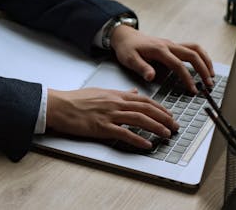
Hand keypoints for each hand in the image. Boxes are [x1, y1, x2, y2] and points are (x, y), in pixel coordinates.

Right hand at [46, 87, 178, 149]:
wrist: (59, 105)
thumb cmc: (77, 100)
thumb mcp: (100, 92)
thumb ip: (119, 93)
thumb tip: (134, 93)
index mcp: (115, 94)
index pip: (143, 99)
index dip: (159, 107)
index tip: (170, 114)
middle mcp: (115, 103)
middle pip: (145, 109)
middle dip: (163, 117)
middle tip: (175, 126)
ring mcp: (109, 115)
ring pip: (138, 119)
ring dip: (155, 127)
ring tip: (167, 134)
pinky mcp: (101, 127)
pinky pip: (123, 133)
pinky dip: (137, 139)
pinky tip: (147, 144)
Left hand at [110, 25, 214, 94]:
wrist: (125, 35)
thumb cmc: (127, 48)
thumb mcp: (129, 59)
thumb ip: (141, 68)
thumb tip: (151, 77)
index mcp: (159, 50)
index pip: (178, 65)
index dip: (187, 78)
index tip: (193, 90)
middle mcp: (168, 45)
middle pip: (192, 54)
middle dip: (203, 69)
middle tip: (209, 84)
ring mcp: (172, 44)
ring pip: (195, 48)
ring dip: (205, 60)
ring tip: (211, 75)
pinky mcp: (173, 45)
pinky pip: (191, 48)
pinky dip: (201, 56)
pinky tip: (204, 66)